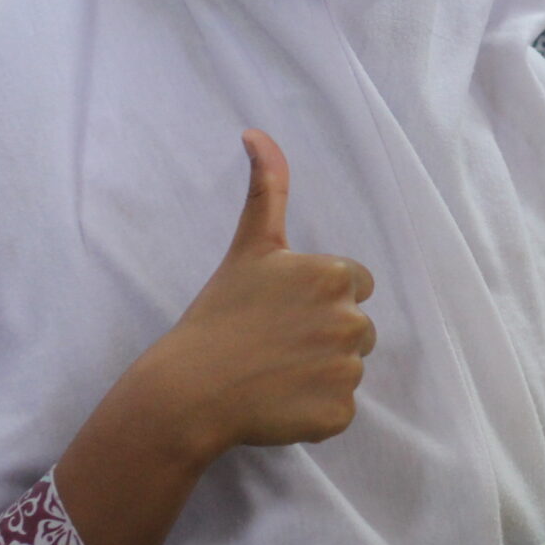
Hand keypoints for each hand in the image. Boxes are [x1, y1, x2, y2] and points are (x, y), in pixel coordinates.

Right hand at [127, 131, 376, 462]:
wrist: (186, 391)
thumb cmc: (218, 315)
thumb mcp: (249, 247)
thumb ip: (267, 188)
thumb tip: (256, 132)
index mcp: (337, 276)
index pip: (356, 285)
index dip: (319, 299)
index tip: (282, 310)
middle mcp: (352, 320)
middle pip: (358, 329)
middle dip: (322, 335)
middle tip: (274, 344)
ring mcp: (346, 370)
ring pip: (348, 368)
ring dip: (318, 373)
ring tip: (272, 373)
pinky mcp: (338, 413)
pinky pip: (339, 411)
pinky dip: (313, 413)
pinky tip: (277, 403)